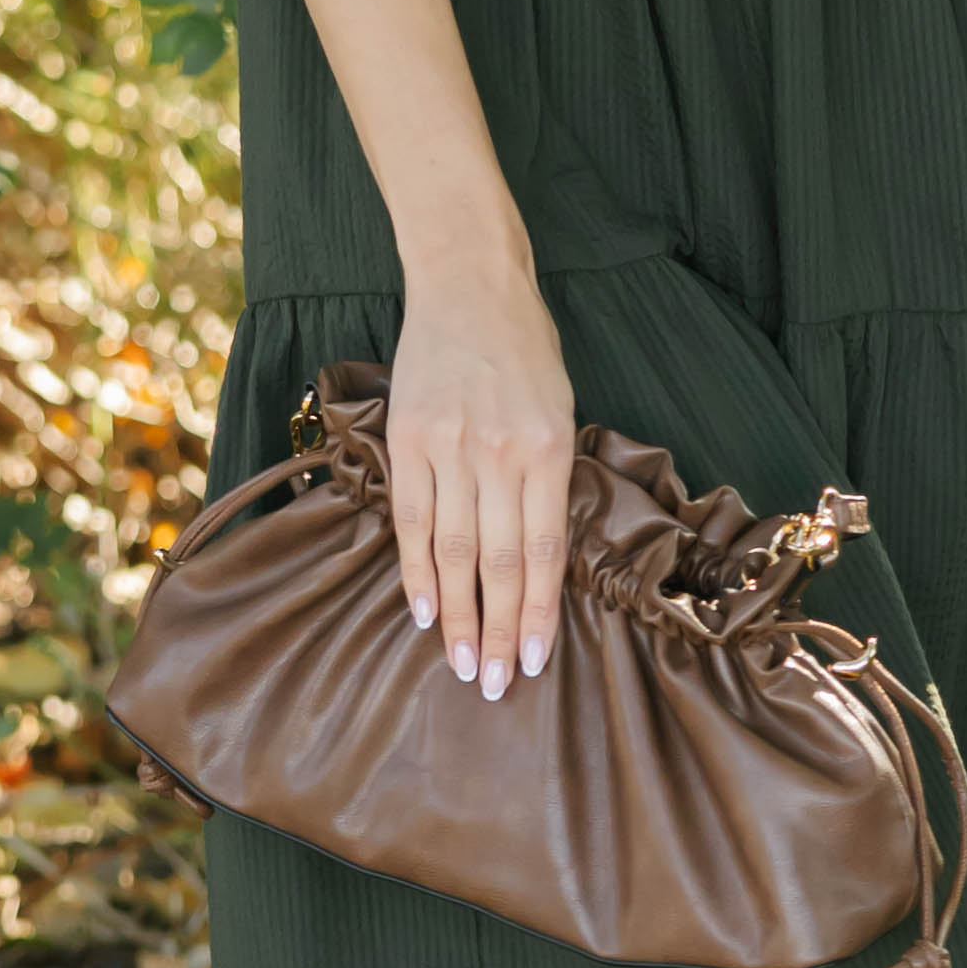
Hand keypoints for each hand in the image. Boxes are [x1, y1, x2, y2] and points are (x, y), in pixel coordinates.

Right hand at [384, 257, 576, 699]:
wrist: (468, 282)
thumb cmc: (526, 348)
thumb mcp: (560, 409)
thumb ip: (547, 480)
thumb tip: (535, 558)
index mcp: (547, 449)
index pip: (543, 552)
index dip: (537, 613)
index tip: (531, 662)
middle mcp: (498, 453)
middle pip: (498, 563)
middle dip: (496, 631)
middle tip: (492, 685)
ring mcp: (448, 446)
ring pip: (452, 551)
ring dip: (454, 615)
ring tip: (457, 663)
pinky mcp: (407, 438)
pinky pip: (411, 518)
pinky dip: (416, 568)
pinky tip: (422, 609)